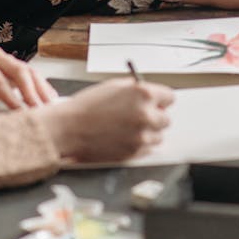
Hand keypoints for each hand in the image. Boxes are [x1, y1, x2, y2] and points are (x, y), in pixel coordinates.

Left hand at [0, 48, 57, 119]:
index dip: (12, 98)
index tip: (22, 113)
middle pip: (19, 71)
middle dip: (32, 93)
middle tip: (40, 112)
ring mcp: (8, 61)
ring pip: (30, 72)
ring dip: (42, 90)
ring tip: (51, 108)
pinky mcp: (17, 68)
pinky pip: (34, 76)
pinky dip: (43, 89)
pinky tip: (51, 101)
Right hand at [38, 78, 173, 163]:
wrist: (69, 129)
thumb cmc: (87, 106)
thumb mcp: (113, 86)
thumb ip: (135, 89)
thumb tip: (150, 95)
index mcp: (142, 94)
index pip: (169, 97)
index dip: (160, 100)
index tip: (156, 102)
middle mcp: (146, 115)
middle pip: (166, 119)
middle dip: (154, 116)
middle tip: (138, 115)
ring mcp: (141, 136)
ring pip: (158, 136)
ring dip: (148, 132)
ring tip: (127, 128)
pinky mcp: (135, 153)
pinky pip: (148, 149)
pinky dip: (140, 145)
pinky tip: (123, 137)